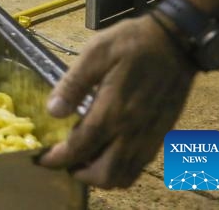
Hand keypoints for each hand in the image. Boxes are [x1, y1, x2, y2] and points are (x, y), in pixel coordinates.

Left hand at [38, 15, 195, 187]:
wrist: (177, 42)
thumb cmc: (132, 43)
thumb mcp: (95, 54)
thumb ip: (73, 84)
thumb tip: (53, 112)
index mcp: (113, 112)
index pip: (80, 148)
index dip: (58, 159)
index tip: (42, 160)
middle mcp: (133, 132)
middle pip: (105, 174)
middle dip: (81, 174)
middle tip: (64, 161)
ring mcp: (150, 135)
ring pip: (126, 175)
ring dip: (102, 175)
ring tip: (84, 159)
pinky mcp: (161, 133)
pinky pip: (140, 164)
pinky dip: (121, 169)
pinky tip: (109, 151)